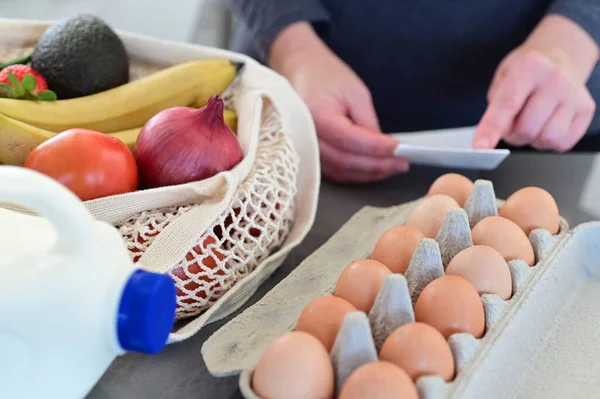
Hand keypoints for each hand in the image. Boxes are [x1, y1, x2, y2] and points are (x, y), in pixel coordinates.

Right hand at [269, 23, 408, 182]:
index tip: (399, 149)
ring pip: (341, 171)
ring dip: (369, 173)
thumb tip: (383, 149)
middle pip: (345, 161)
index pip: (348, 139)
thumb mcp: (355, 92)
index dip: (376, 148)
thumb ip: (368, 122)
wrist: (302, 74)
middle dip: (377, 165)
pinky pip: (335, 172)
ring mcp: (307, 149)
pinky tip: (375, 169)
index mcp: (316, 115)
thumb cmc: (326, 78)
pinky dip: (357, 174)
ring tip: (393, 167)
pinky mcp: (312, 156)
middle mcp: (306, 136)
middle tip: (402, 163)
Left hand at [474, 15, 597, 151]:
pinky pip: (562, 143)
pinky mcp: (586, 110)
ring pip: (546, 139)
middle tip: (511, 123)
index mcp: (530, 67)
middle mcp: (556, 79)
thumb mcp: (502, 79)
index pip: (507, 105)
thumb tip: (490, 139)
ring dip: (531, 140)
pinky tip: (545, 124)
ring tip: (529, 122)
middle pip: (526, 129)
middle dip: (512, 135)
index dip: (491, 129)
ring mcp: (574, 95)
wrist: (559, 56)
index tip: (480, 147)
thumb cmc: (526, 71)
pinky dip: (548, 142)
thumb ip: (495, 108)